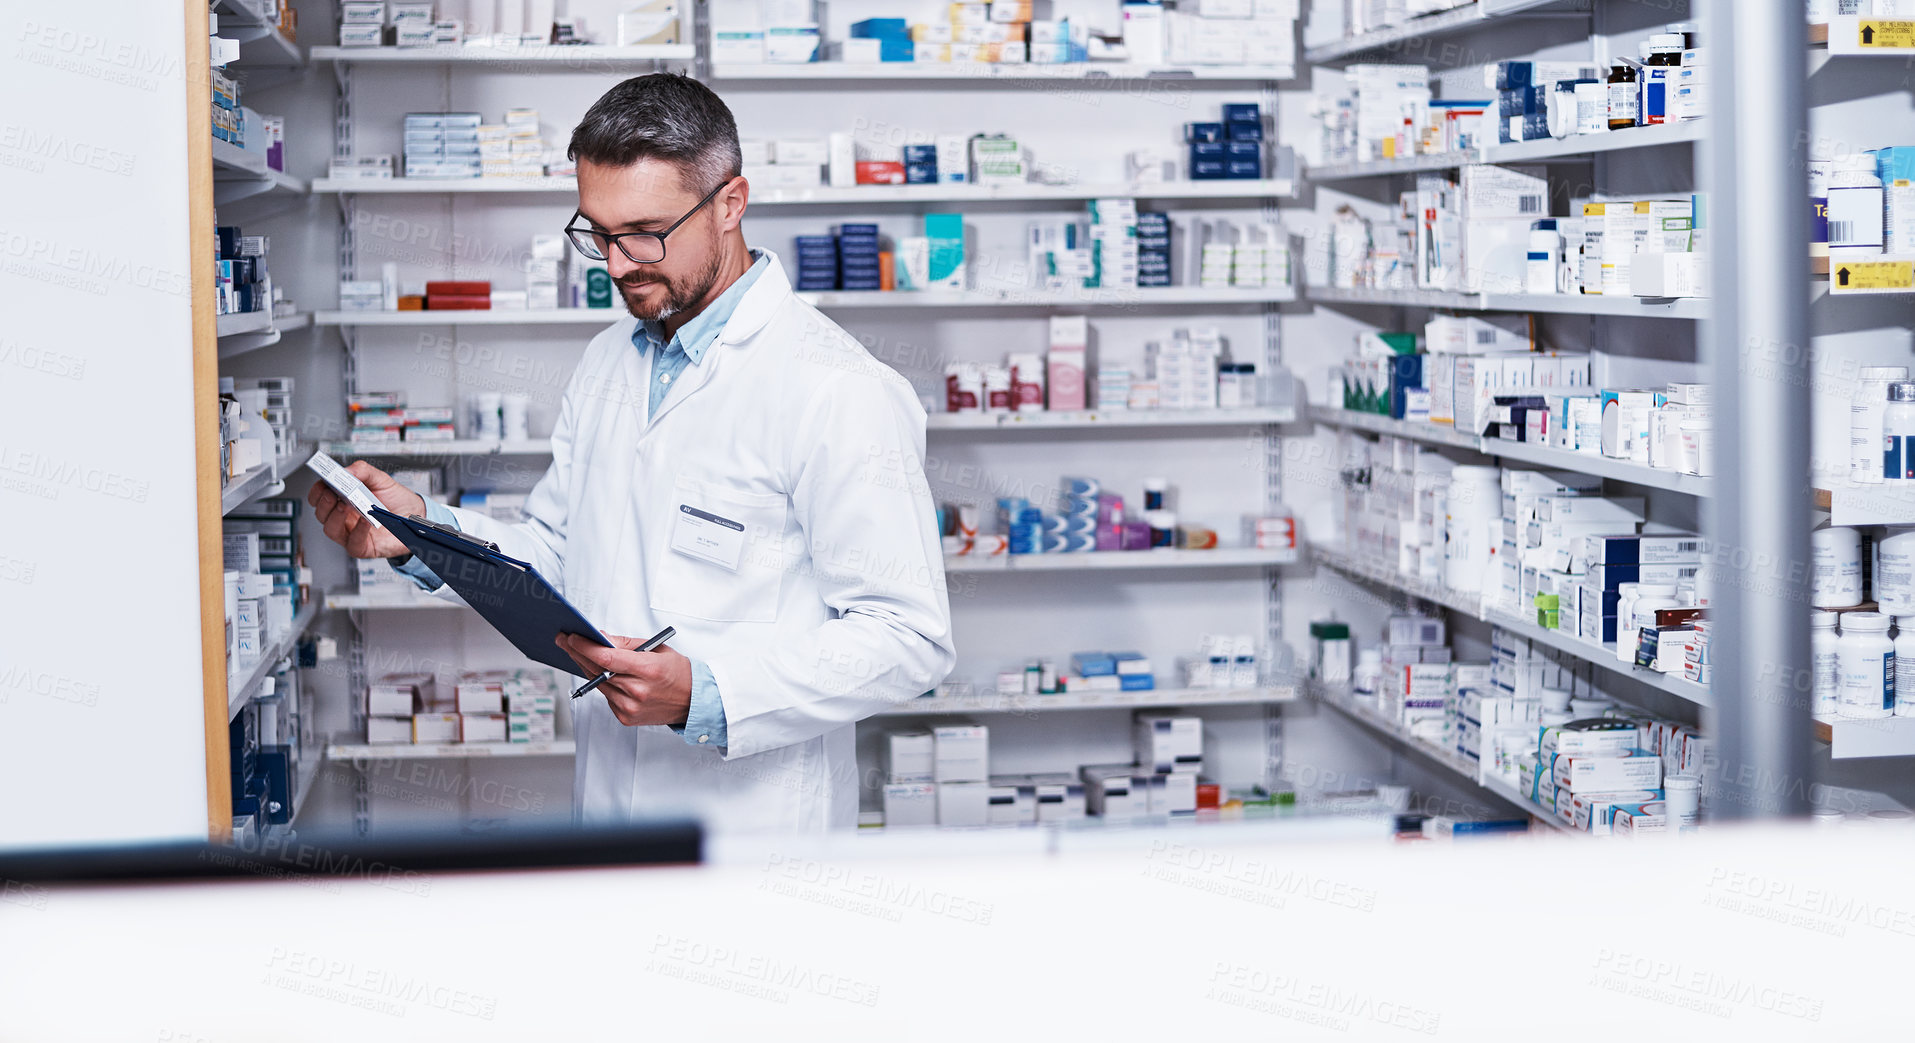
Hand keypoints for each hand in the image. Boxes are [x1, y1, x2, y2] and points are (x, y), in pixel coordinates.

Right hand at [306, 460, 426, 559]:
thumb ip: (363, 471)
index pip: (320, 498)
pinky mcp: (363, 548)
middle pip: (322, 514)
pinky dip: (357, 531)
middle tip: (332, 493)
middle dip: (324, 503)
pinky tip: (365, 520)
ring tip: (345, 505)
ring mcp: (351, 534)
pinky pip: (353, 543)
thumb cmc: (396, 499)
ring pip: (331, 530)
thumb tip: (346, 470)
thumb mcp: (381, 479)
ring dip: (335, 517)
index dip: (317, 491)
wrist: (417, 515)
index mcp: (343, 500)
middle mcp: (344, 518)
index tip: (322, 483)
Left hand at [557, 632, 692, 726]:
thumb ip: (626, 644)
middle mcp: (638, 691)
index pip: (607, 658)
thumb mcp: (657, 649)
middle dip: (577, 653)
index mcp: (648, 669)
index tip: (571, 637)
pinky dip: (602, 684)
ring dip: (587, 668)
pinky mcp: (626, 717)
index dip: (585, 647)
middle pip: (597, 670)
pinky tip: (601, 673)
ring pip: (598, 684)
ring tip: (578, 653)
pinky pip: (606, 697)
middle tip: (564, 641)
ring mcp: (630, 707)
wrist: (693, 701)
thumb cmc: (678, 672)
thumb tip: (600, 638)